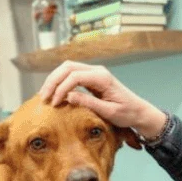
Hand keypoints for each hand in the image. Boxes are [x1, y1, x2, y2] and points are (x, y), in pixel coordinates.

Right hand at [39, 61, 165, 136]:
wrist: (138, 111)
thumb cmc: (126, 113)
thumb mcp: (109, 112)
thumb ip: (89, 103)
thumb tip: (68, 97)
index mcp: (102, 77)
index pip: (75, 76)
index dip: (61, 88)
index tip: (54, 104)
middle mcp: (97, 70)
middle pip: (67, 67)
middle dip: (53, 81)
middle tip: (43, 97)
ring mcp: (94, 72)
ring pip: (67, 68)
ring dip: (54, 80)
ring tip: (45, 95)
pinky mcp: (91, 77)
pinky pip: (71, 74)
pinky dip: (60, 81)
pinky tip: (54, 93)